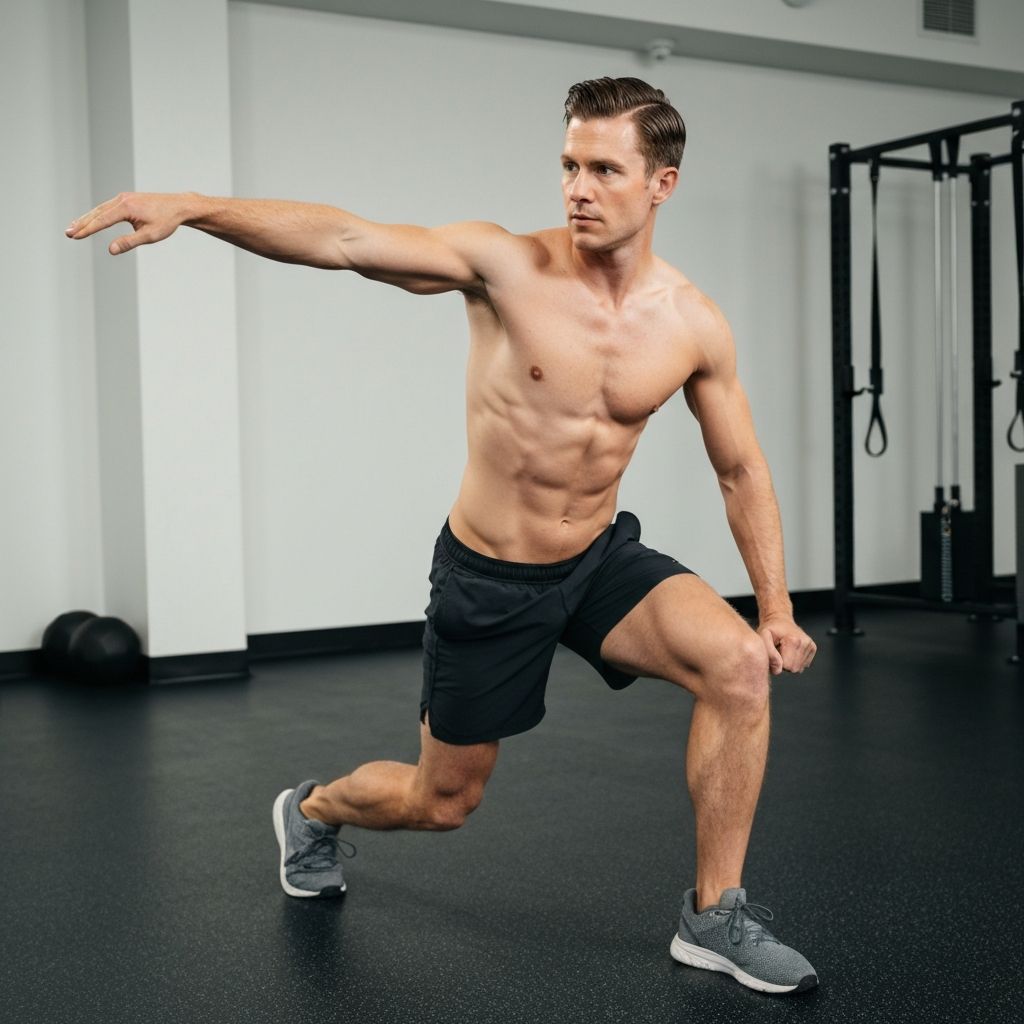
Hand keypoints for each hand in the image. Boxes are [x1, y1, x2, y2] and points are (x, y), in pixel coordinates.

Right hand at [65, 192, 189, 254]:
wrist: (179, 206)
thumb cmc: (166, 222)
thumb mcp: (149, 235)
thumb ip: (129, 243)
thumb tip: (111, 250)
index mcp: (126, 207)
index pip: (102, 220)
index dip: (87, 229)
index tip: (75, 236)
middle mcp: (122, 199)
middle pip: (97, 213)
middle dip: (82, 224)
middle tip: (68, 233)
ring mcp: (124, 198)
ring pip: (101, 209)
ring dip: (87, 219)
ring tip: (74, 228)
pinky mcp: (127, 199)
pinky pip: (108, 207)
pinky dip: (97, 214)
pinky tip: (91, 220)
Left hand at [758, 615, 815, 675]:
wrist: (780, 620)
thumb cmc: (770, 629)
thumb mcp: (763, 637)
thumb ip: (769, 654)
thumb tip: (778, 670)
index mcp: (793, 640)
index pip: (786, 666)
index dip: (777, 662)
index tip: (774, 651)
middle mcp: (805, 643)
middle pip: (793, 668)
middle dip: (783, 664)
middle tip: (778, 651)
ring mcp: (810, 646)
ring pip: (798, 668)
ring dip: (789, 662)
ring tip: (784, 650)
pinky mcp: (813, 648)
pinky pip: (803, 665)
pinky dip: (795, 661)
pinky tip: (790, 651)